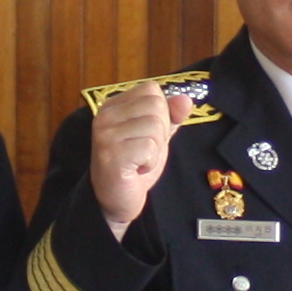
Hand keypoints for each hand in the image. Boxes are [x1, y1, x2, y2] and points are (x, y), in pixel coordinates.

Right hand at [89, 84, 195, 236]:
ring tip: (139, 161)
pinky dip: (150, 163)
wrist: (117, 200)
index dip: (161, 113)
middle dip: (160, 132)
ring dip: (155, 149)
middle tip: (144, 151)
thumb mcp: (155, 136)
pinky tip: (136, 170)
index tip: (147, 134)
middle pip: (155, 105)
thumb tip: (185, 99)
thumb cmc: (135, 166)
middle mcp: (105, 115)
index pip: (151, 90)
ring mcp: (105, 135)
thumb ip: (170, 116)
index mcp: (114, 106)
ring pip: (154, 126)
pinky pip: (149, 148)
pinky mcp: (111, 155)